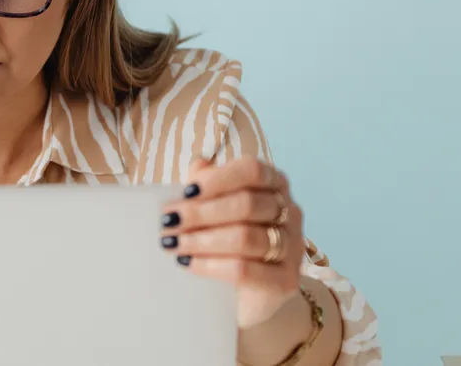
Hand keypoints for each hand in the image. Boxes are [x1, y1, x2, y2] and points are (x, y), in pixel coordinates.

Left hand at [161, 156, 303, 327]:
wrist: (245, 293)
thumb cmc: (227, 241)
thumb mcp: (215, 207)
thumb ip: (208, 184)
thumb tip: (197, 165)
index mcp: (274, 183)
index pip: (251, 170)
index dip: (217, 180)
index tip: (184, 192)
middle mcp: (290, 211)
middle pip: (246, 204)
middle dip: (200, 213)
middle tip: (167, 222)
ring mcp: (293, 247)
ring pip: (244, 238)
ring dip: (200, 240)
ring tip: (172, 243)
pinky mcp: (286, 280)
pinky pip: (244, 270)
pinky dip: (210, 265)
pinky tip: (187, 263)